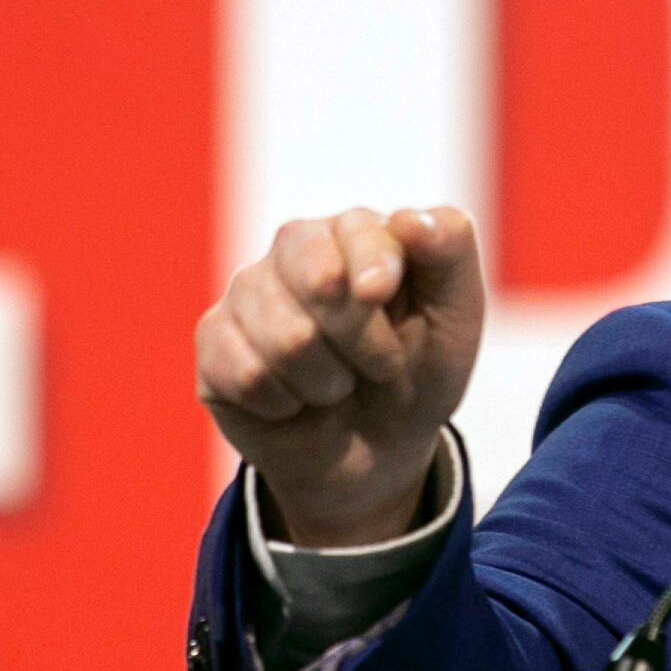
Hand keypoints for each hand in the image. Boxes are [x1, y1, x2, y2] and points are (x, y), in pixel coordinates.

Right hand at [196, 206, 483, 545]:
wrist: (375, 452)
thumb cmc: (417, 374)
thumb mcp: (456, 318)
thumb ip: (450, 253)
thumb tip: (411, 218)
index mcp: (355, 230)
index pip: (358, 232)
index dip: (378, 275)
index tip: (384, 299)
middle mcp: (295, 248)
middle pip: (319, 283)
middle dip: (363, 343)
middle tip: (377, 364)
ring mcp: (247, 292)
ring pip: (288, 340)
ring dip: (329, 383)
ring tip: (336, 384)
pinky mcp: (213, 340)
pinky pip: (247, 375)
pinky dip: (286, 405)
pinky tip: (293, 400)